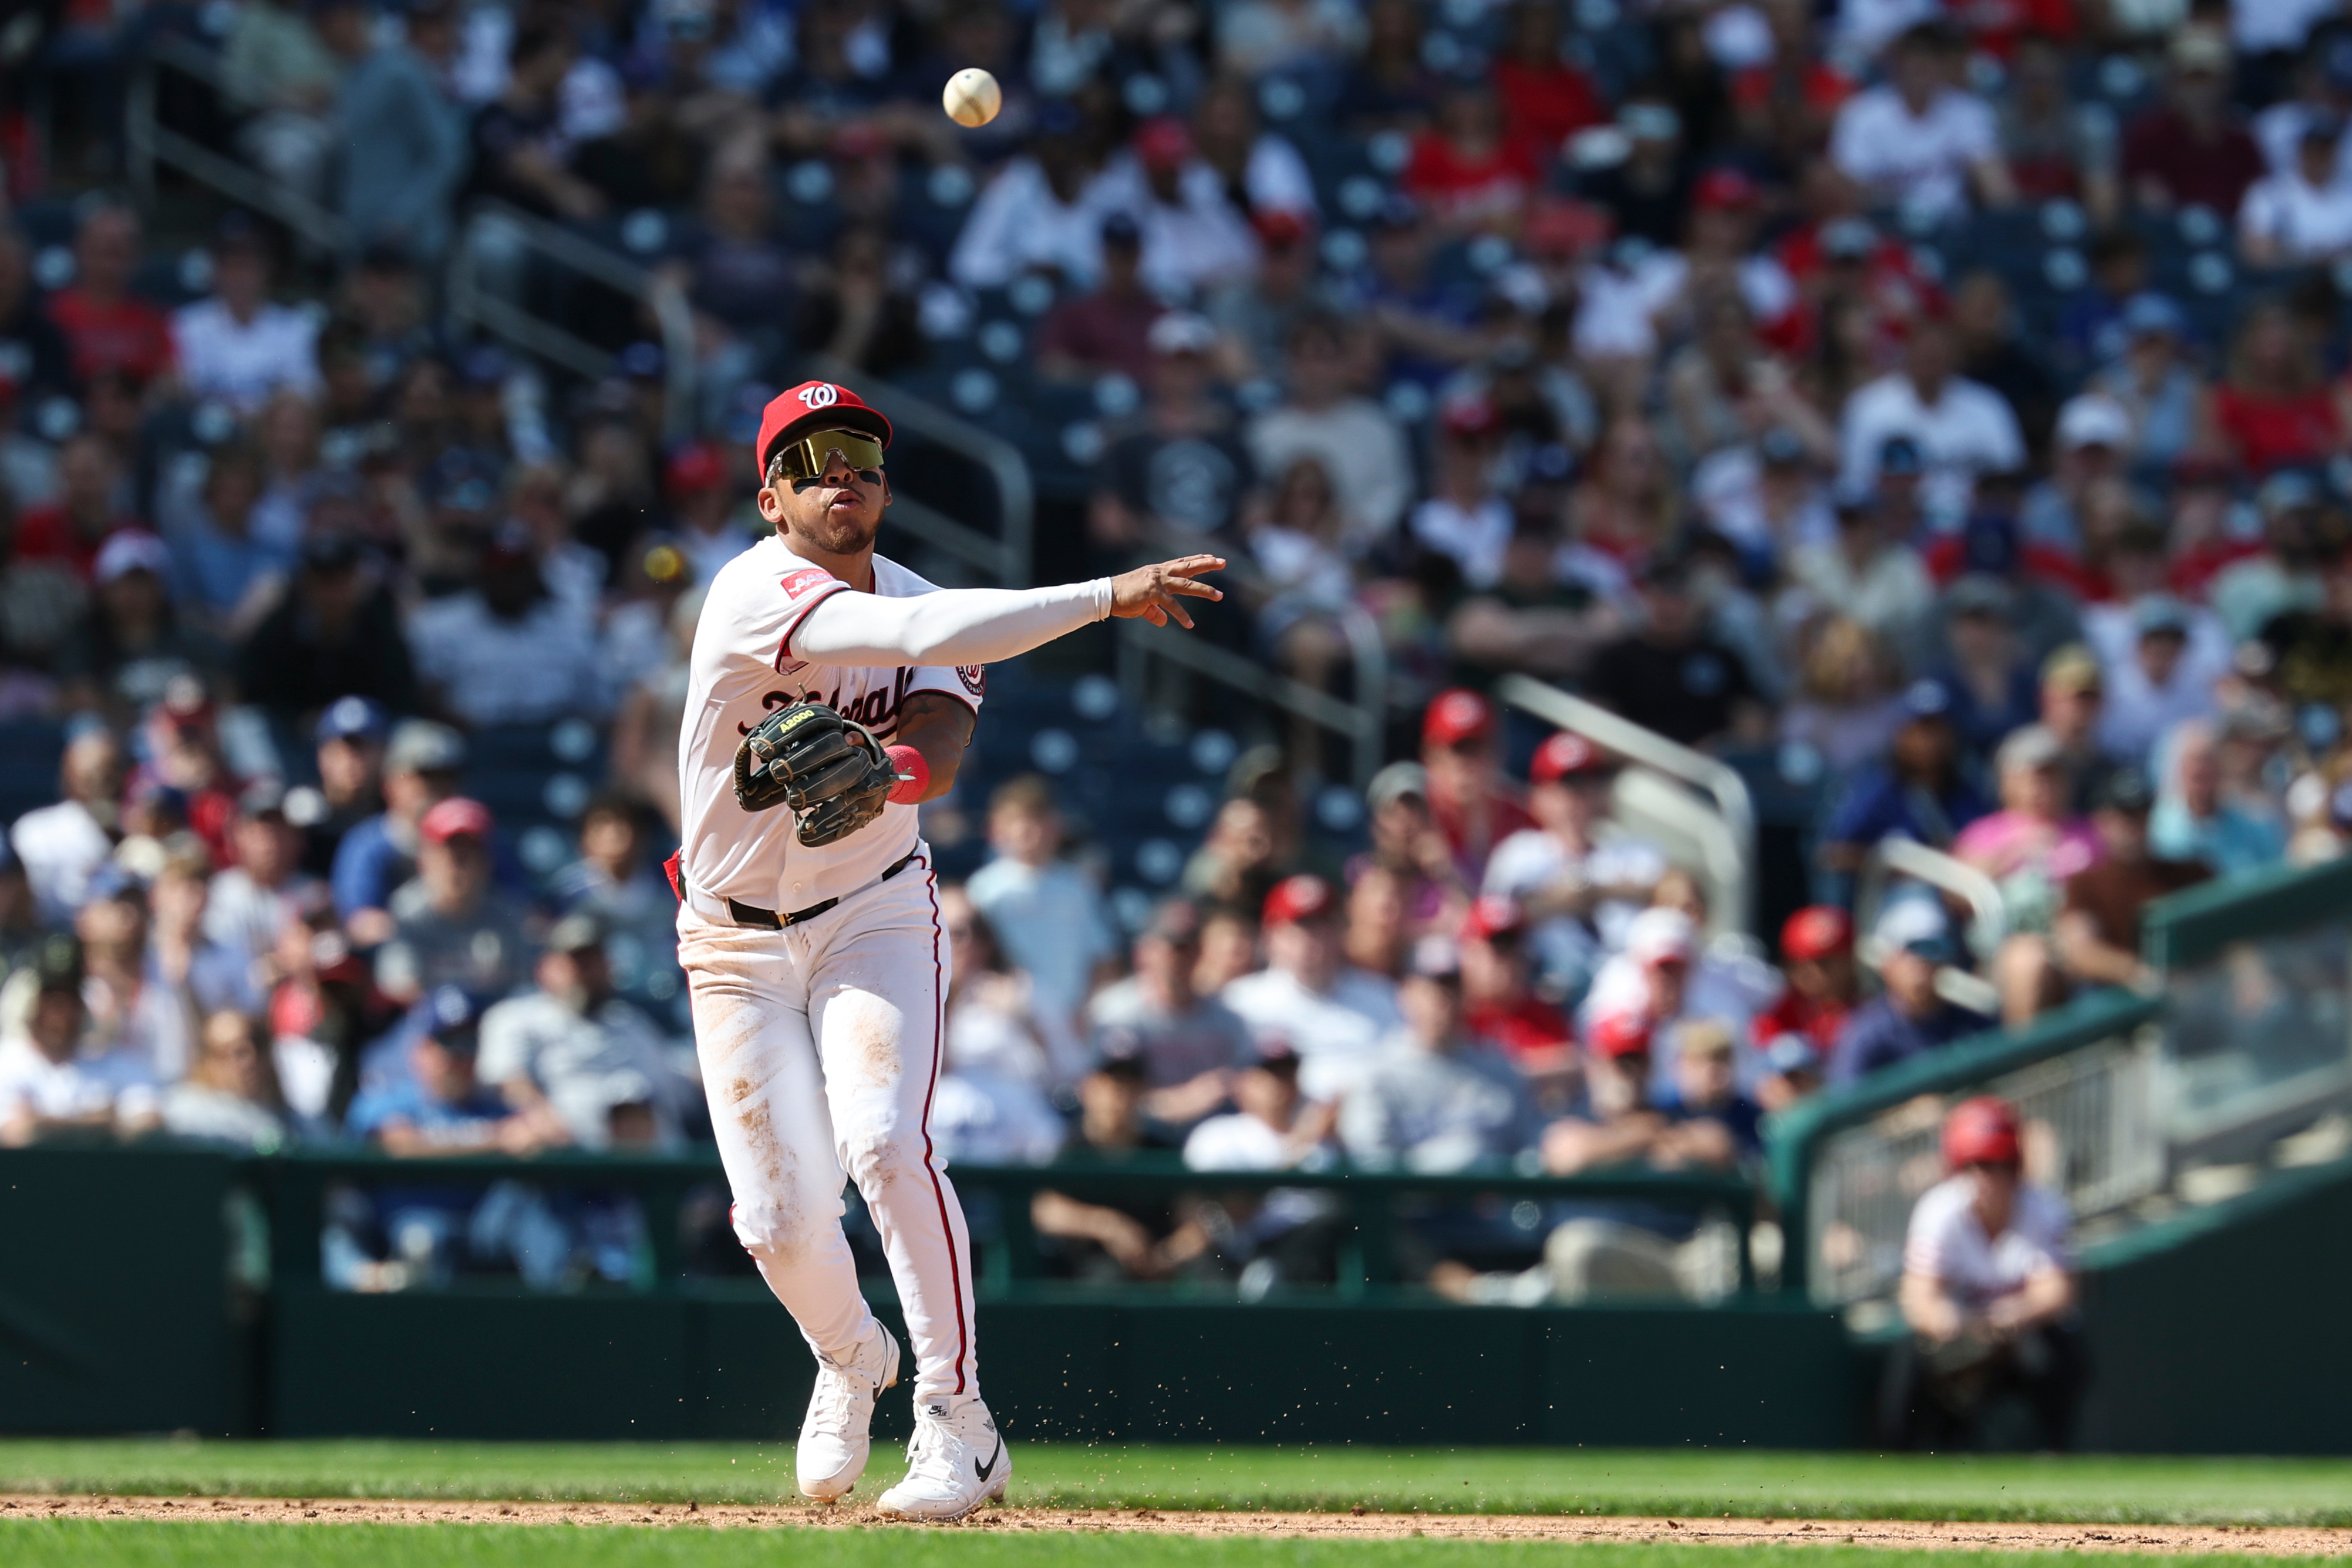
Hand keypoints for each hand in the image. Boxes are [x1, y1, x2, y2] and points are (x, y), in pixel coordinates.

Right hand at [1109, 554, 1225, 628]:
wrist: (1105, 596)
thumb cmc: (1122, 598)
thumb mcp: (1142, 605)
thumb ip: (1155, 612)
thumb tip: (1163, 621)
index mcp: (1157, 572)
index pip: (1181, 563)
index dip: (1196, 559)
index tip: (1211, 556)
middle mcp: (1159, 573)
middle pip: (1188, 567)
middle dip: (1207, 564)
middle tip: (1223, 562)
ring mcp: (1157, 581)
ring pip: (1186, 585)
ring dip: (1204, 590)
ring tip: (1219, 595)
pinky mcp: (1153, 593)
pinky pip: (1171, 605)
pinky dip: (1181, 615)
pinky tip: (1189, 624)